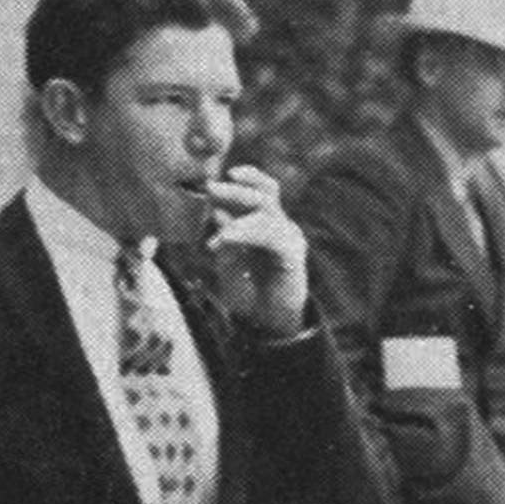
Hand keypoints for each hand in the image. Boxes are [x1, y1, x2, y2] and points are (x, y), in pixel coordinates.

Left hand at [203, 165, 307, 336]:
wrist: (269, 326)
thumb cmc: (249, 294)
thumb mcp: (230, 260)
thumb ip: (227, 237)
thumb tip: (216, 210)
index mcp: (268, 224)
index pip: (262, 189)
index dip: (245, 178)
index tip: (219, 177)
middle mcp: (282, 226)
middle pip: (266, 193)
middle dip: (237, 189)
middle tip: (211, 188)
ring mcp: (290, 238)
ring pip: (267, 211)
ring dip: (237, 211)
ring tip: (215, 220)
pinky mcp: (292, 255)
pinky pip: (269, 234)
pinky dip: (243, 233)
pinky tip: (221, 241)